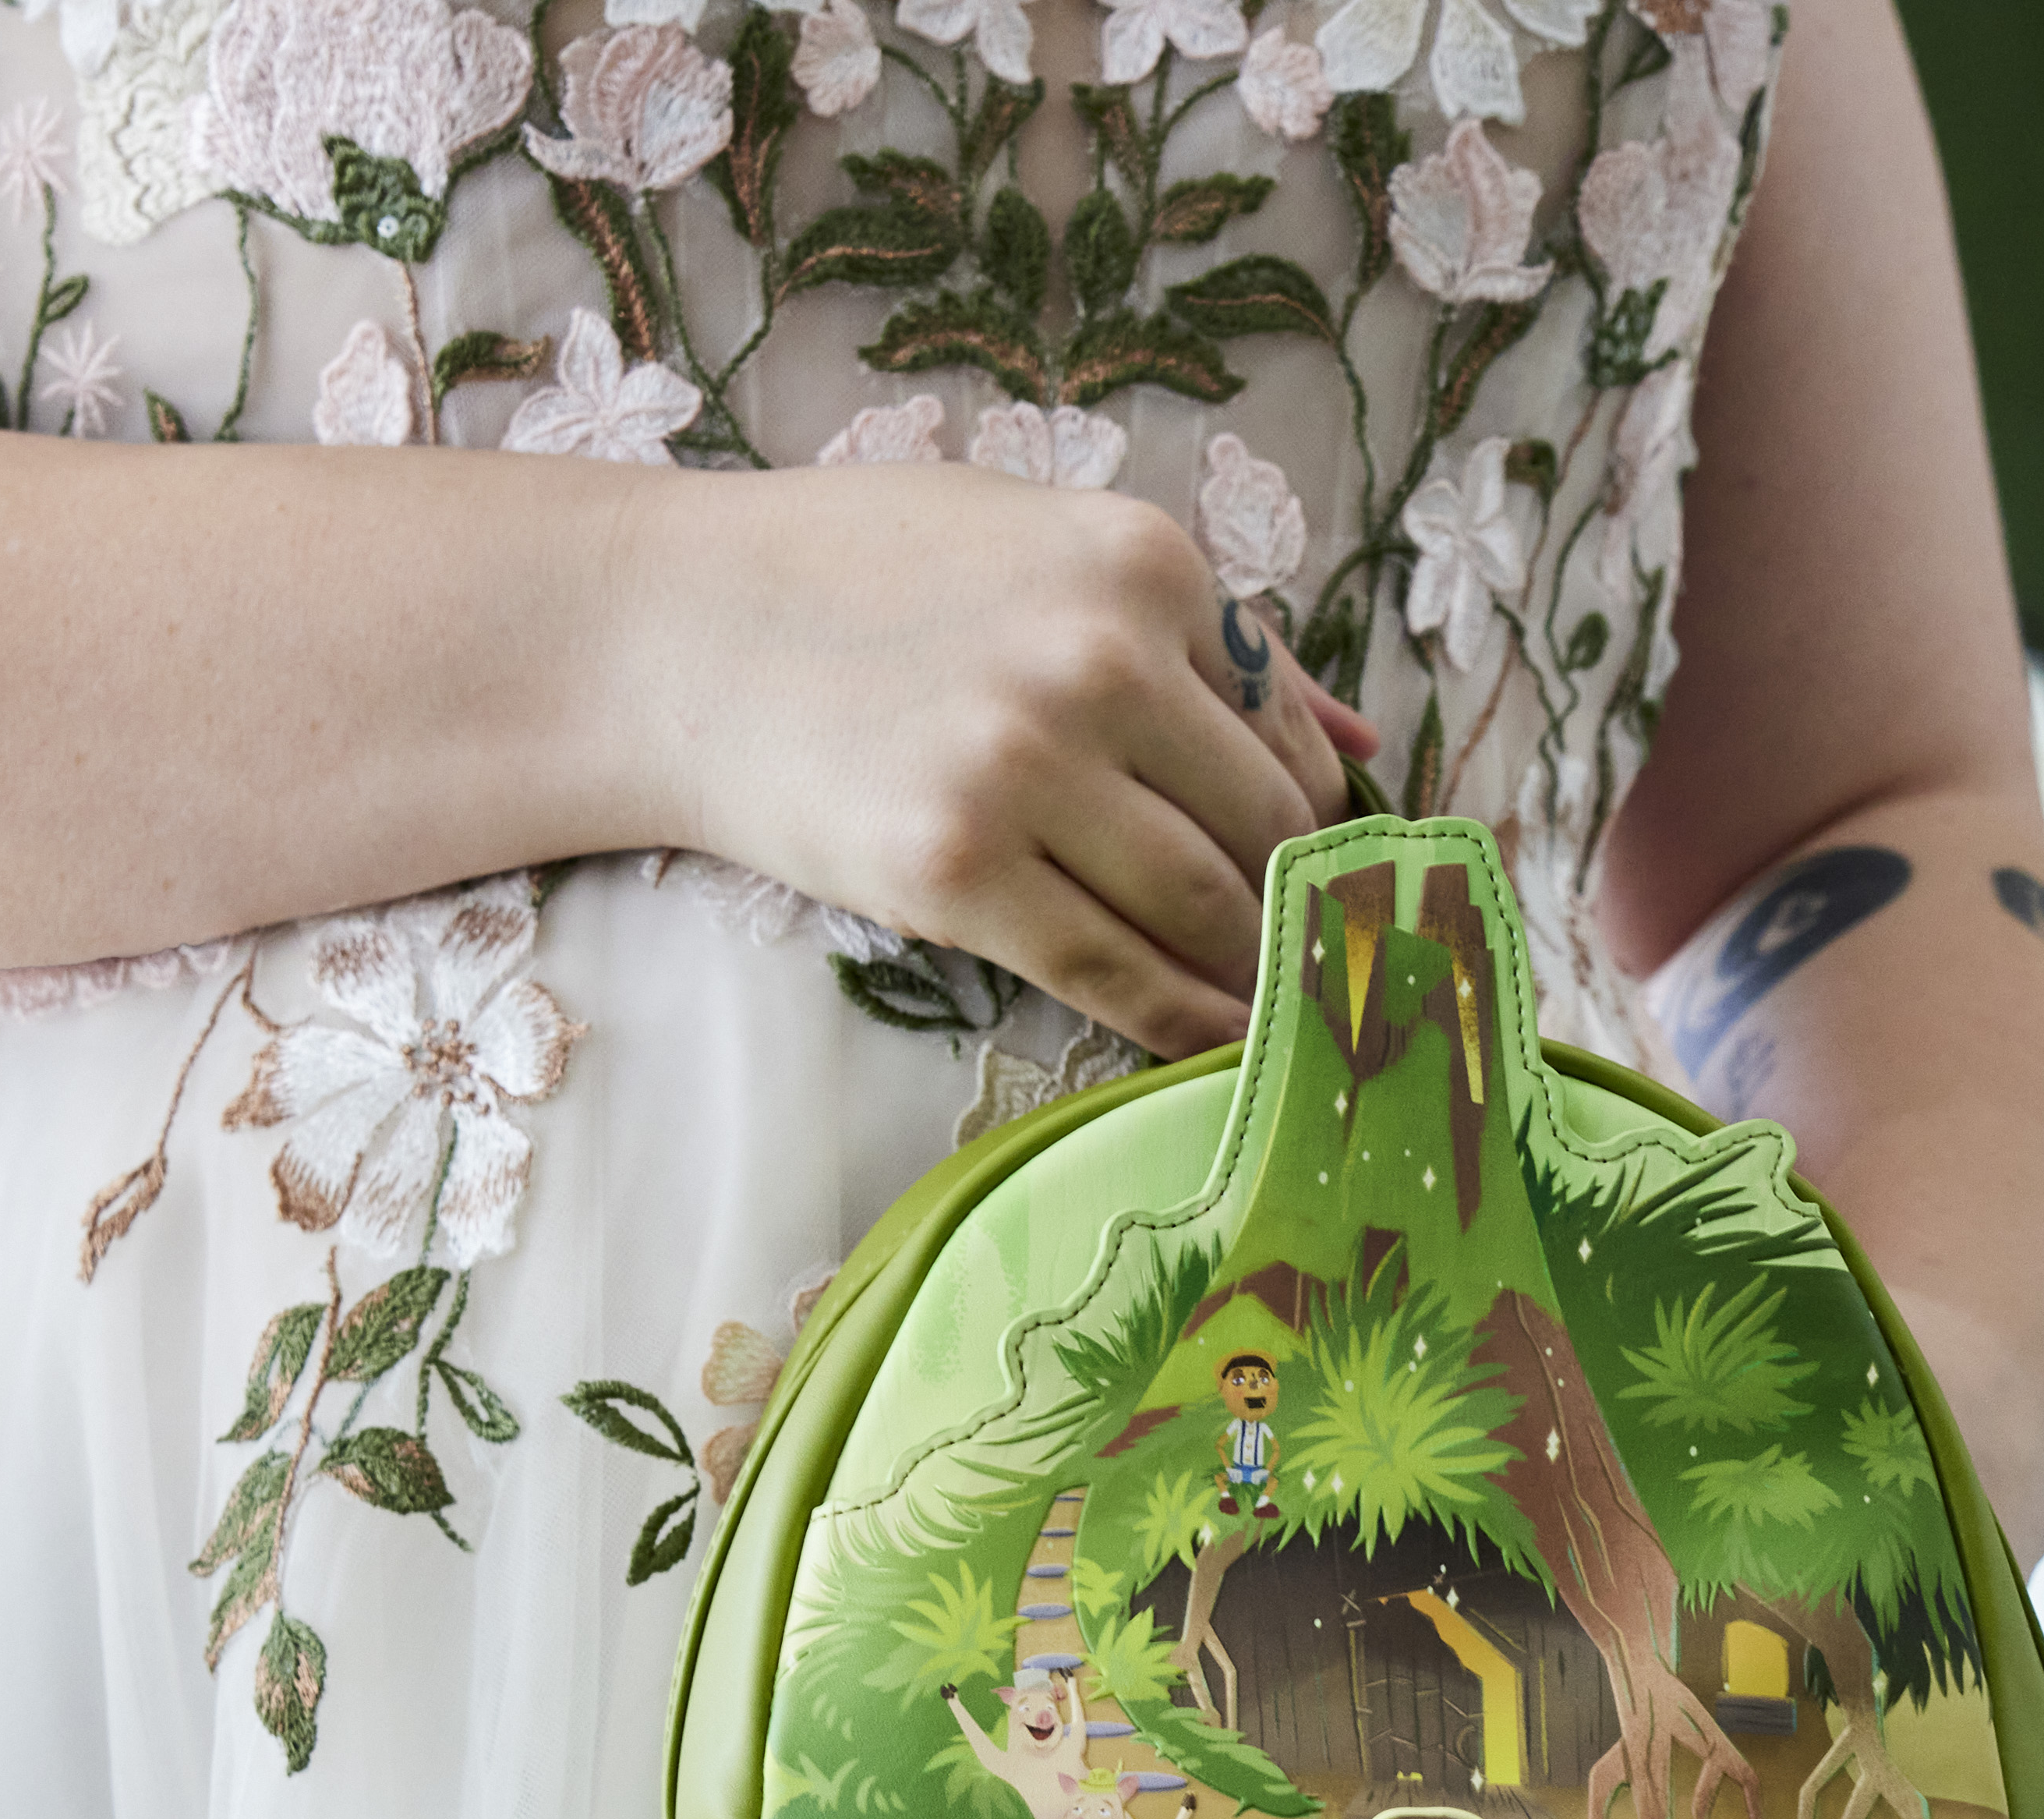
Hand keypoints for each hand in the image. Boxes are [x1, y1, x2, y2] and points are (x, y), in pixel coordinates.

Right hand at [642, 461, 1381, 1058]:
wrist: (681, 635)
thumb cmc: (865, 580)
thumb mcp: (1045, 548)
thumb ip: (1211, 639)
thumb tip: (1362, 743)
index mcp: (1142, 563)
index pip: (1285, 730)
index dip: (1310, 824)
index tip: (1316, 882)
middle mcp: (1100, 660)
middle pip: (1265, 829)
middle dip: (1295, 910)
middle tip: (1307, 968)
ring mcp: (1025, 770)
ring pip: (1203, 909)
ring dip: (1251, 977)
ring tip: (1272, 1015)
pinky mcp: (956, 873)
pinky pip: (1114, 972)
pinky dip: (1181, 1023)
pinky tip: (1212, 1045)